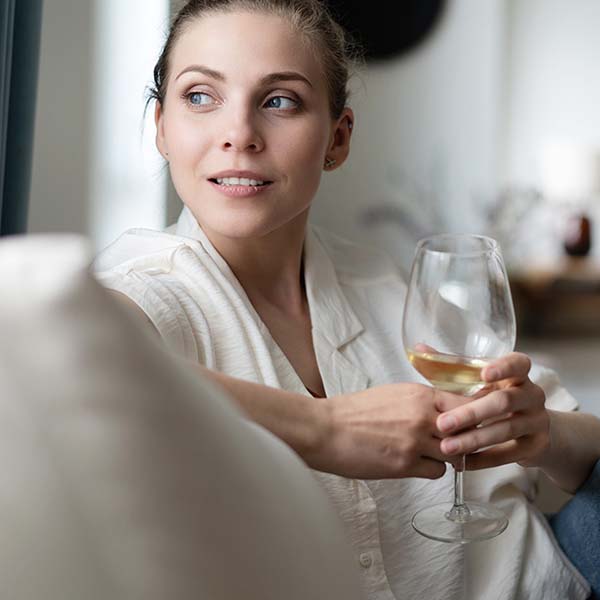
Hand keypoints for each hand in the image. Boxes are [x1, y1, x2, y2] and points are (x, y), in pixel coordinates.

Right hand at [319, 383, 470, 479]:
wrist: (326, 429)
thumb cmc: (353, 412)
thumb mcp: (392, 394)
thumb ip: (420, 401)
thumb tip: (440, 410)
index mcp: (419, 394)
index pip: (466, 404)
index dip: (472, 415)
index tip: (470, 422)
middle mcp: (422, 416)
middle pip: (467, 430)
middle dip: (465, 438)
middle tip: (458, 442)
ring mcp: (415, 441)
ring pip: (455, 453)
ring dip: (448, 455)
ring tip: (431, 453)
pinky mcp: (406, 465)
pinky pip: (438, 471)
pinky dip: (431, 469)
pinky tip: (417, 464)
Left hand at [435, 352, 550, 469]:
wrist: (531, 430)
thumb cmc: (494, 398)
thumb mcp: (477, 382)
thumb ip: (450, 367)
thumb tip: (420, 350)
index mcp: (518, 374)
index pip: (518, 364)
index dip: (503, 368)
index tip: (484, 374)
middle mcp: (532, 395)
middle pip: (504, 401)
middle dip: (471, 413)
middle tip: (442, 423)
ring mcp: (537, 421)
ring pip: (505, 429)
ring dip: (473, 439)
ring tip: (446, 447)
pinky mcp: (536, 446)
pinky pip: (508, 454)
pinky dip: (484, 459)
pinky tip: (463, 462)